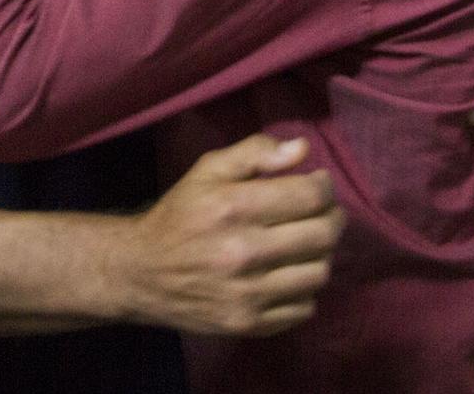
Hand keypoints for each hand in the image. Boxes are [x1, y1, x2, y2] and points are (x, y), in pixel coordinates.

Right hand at [114, 134, 343, 335]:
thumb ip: (255, 153)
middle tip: (323, 212)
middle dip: (332, 218)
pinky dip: (304, 290)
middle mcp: (243, 252)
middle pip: (323, 235)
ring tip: (305, 243)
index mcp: (233, 207)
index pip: (310, 196)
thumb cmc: (180, 215)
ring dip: (321, 254)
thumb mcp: (207, 170)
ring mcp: (247, 294)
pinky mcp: (248, 324)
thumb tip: (302, 149)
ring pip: (319, 273)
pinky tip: (287, 274)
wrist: (141, 273)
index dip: (324, 186)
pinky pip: (304, 308)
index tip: (318, 184)